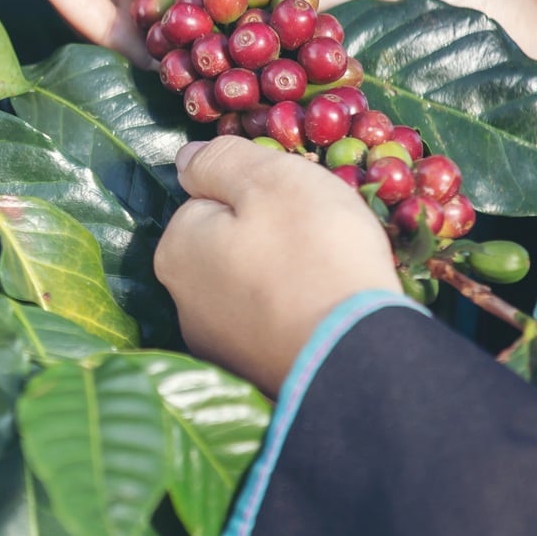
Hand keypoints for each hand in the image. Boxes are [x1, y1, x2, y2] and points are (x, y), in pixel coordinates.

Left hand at [157, 137, 398, 395]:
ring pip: (253, 288)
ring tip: (330, 280)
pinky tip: (328, 317)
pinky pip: (276, 326)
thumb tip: (188, 158)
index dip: (256, 196)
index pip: (209, 202)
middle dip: (268, 239)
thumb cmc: (312, 254)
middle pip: (228, 246)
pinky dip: (298, 317)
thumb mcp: (269, 179)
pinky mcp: (254, 377)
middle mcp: (182, 303)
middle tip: (320, 242)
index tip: (295, 206)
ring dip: (284, 279)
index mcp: (176, 251)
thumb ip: (222, 161)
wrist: (360, 358)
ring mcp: (217, 347)